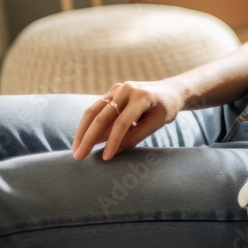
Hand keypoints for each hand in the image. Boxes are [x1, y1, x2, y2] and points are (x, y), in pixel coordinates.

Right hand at [72, 79, 186, 160]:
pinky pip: (96, 109)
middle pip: (101, 116)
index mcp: (141, 96)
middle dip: (88, 138)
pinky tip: (84, 140)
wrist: (171, 90)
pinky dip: (89, 125)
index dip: (112, 142)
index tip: (105, 159)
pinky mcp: (112, 92)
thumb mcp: (155, 124)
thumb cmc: (166, 109)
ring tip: (77, 150)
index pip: (122, 123)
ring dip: (83, 132)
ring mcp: (117, 89)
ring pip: (93, 111)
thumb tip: (111, 153)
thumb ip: (134, 138)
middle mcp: (126, 89)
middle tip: (78, 157)